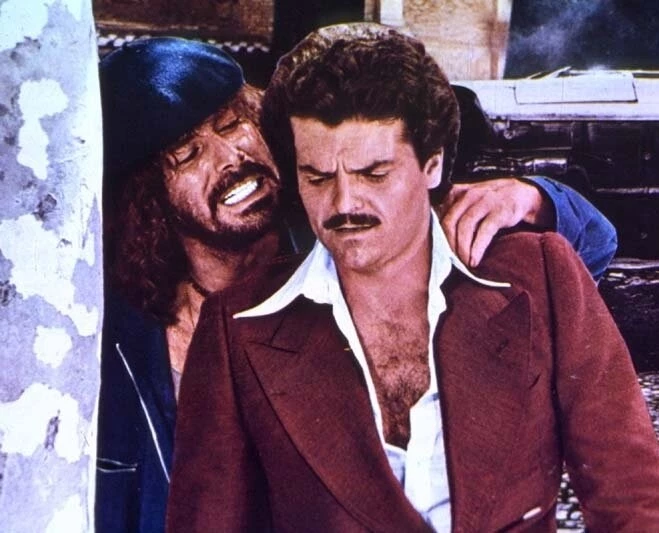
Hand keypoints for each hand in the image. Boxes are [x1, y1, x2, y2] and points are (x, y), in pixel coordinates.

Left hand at [437, 178, 553, 266]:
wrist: (520, 193)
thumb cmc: (488, 203)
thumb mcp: (467, 202)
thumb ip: (451, 213)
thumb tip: (434, 236)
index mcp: (456, 193)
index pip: (440, 217)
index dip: (438, 238)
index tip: (440, 253)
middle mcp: (468, 195)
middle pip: (449, 223)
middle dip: (449, 245)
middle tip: (451, 262)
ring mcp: (484, 202)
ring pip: (465, 227)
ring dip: (462, 249)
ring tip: (463, 264)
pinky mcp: (499, 211)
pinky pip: (484, 232)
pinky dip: (477, 248)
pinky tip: (474, 260)